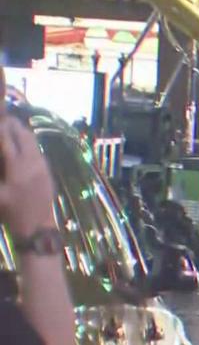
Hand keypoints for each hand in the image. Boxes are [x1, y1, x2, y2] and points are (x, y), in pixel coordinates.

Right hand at [0, 113, 56, 238]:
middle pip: (23, 136)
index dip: (1, 127)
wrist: (38, 227)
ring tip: (10, 124)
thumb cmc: (12, 213)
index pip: (7, 140)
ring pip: (32, 142)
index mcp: (17, 168)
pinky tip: (21, 141)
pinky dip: (28, 142)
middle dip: (11, 125)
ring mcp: (42, 166)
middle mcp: (32, 163)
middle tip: (2, 117)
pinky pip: (37, 150)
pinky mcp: (47, 171)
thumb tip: (0, 160)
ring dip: (21, 131)